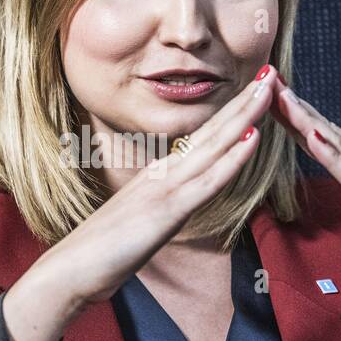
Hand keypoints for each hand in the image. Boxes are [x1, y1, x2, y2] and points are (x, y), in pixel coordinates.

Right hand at [1, 66, 278, 340]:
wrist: (70, 269)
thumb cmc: (101, 251)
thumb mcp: (138, 222)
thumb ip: (158, 207)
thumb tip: (175, 203)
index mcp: (159, 176)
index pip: (203, 139)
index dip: (230, 114)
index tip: (253, 91)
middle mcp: (164, 174)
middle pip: (212, 132)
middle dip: (244, 102)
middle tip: (270, 71)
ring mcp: (165, 189)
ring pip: (214, 147)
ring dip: (244, 117)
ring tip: (268, 89)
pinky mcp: (166, 212)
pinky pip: (207, 182)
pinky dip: (232, 159)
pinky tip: (252, 139)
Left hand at [265, 74, 340, 322]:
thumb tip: (334, 177)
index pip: (325, 139)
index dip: (296, 118)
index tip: (269, 97)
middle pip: (328, 133)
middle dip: (296, 108)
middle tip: (267, 80)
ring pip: (339, 147)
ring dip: (309, 121)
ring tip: (284, 98)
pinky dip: (333, 158)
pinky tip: (314, 138)